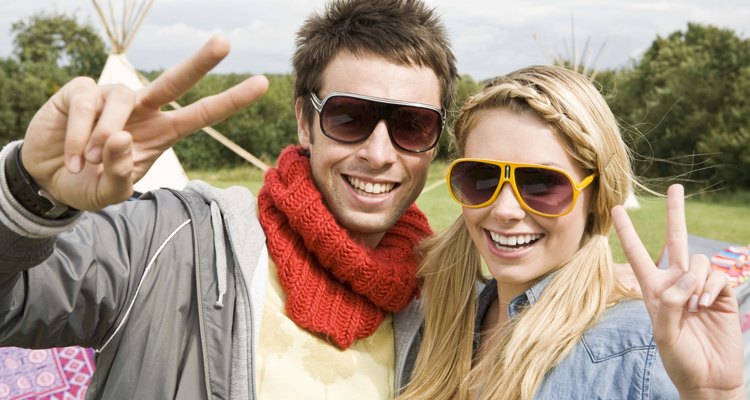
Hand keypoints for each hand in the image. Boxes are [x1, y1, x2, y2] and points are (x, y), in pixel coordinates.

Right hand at [20, 36, 268, 210]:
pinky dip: (78, 135)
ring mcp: (113, 96)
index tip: (263, 83)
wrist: (48, 179)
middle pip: (175, 81)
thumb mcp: (111, 191)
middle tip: (224, 42)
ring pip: (120, 100)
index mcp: (162, 132)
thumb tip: (119, 136)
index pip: (202, 114)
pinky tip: (72, 156)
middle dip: (200, 62)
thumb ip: (119, 172)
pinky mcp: (81, 91)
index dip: (231, 100)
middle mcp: (143, 108)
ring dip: (102, 137)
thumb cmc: (90, 182)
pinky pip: (86, 105)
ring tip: (88, 162)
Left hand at [612, 184, 743, 398]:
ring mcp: (699, 287)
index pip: (638, 255)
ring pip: (697, 261)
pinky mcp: (722, 294)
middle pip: (675, 240)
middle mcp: (676, 283)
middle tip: (675, 187)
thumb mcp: (664, 334)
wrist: (710, 378)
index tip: (618, 209)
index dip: (628, 233)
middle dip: (675, 213)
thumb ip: (670, 304)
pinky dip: (712, 287)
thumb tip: (687, 278)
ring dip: (695, 280)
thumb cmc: (680, 360)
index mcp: (653, 290)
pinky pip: (717, 276)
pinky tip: (709, 304)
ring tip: (694, 307)